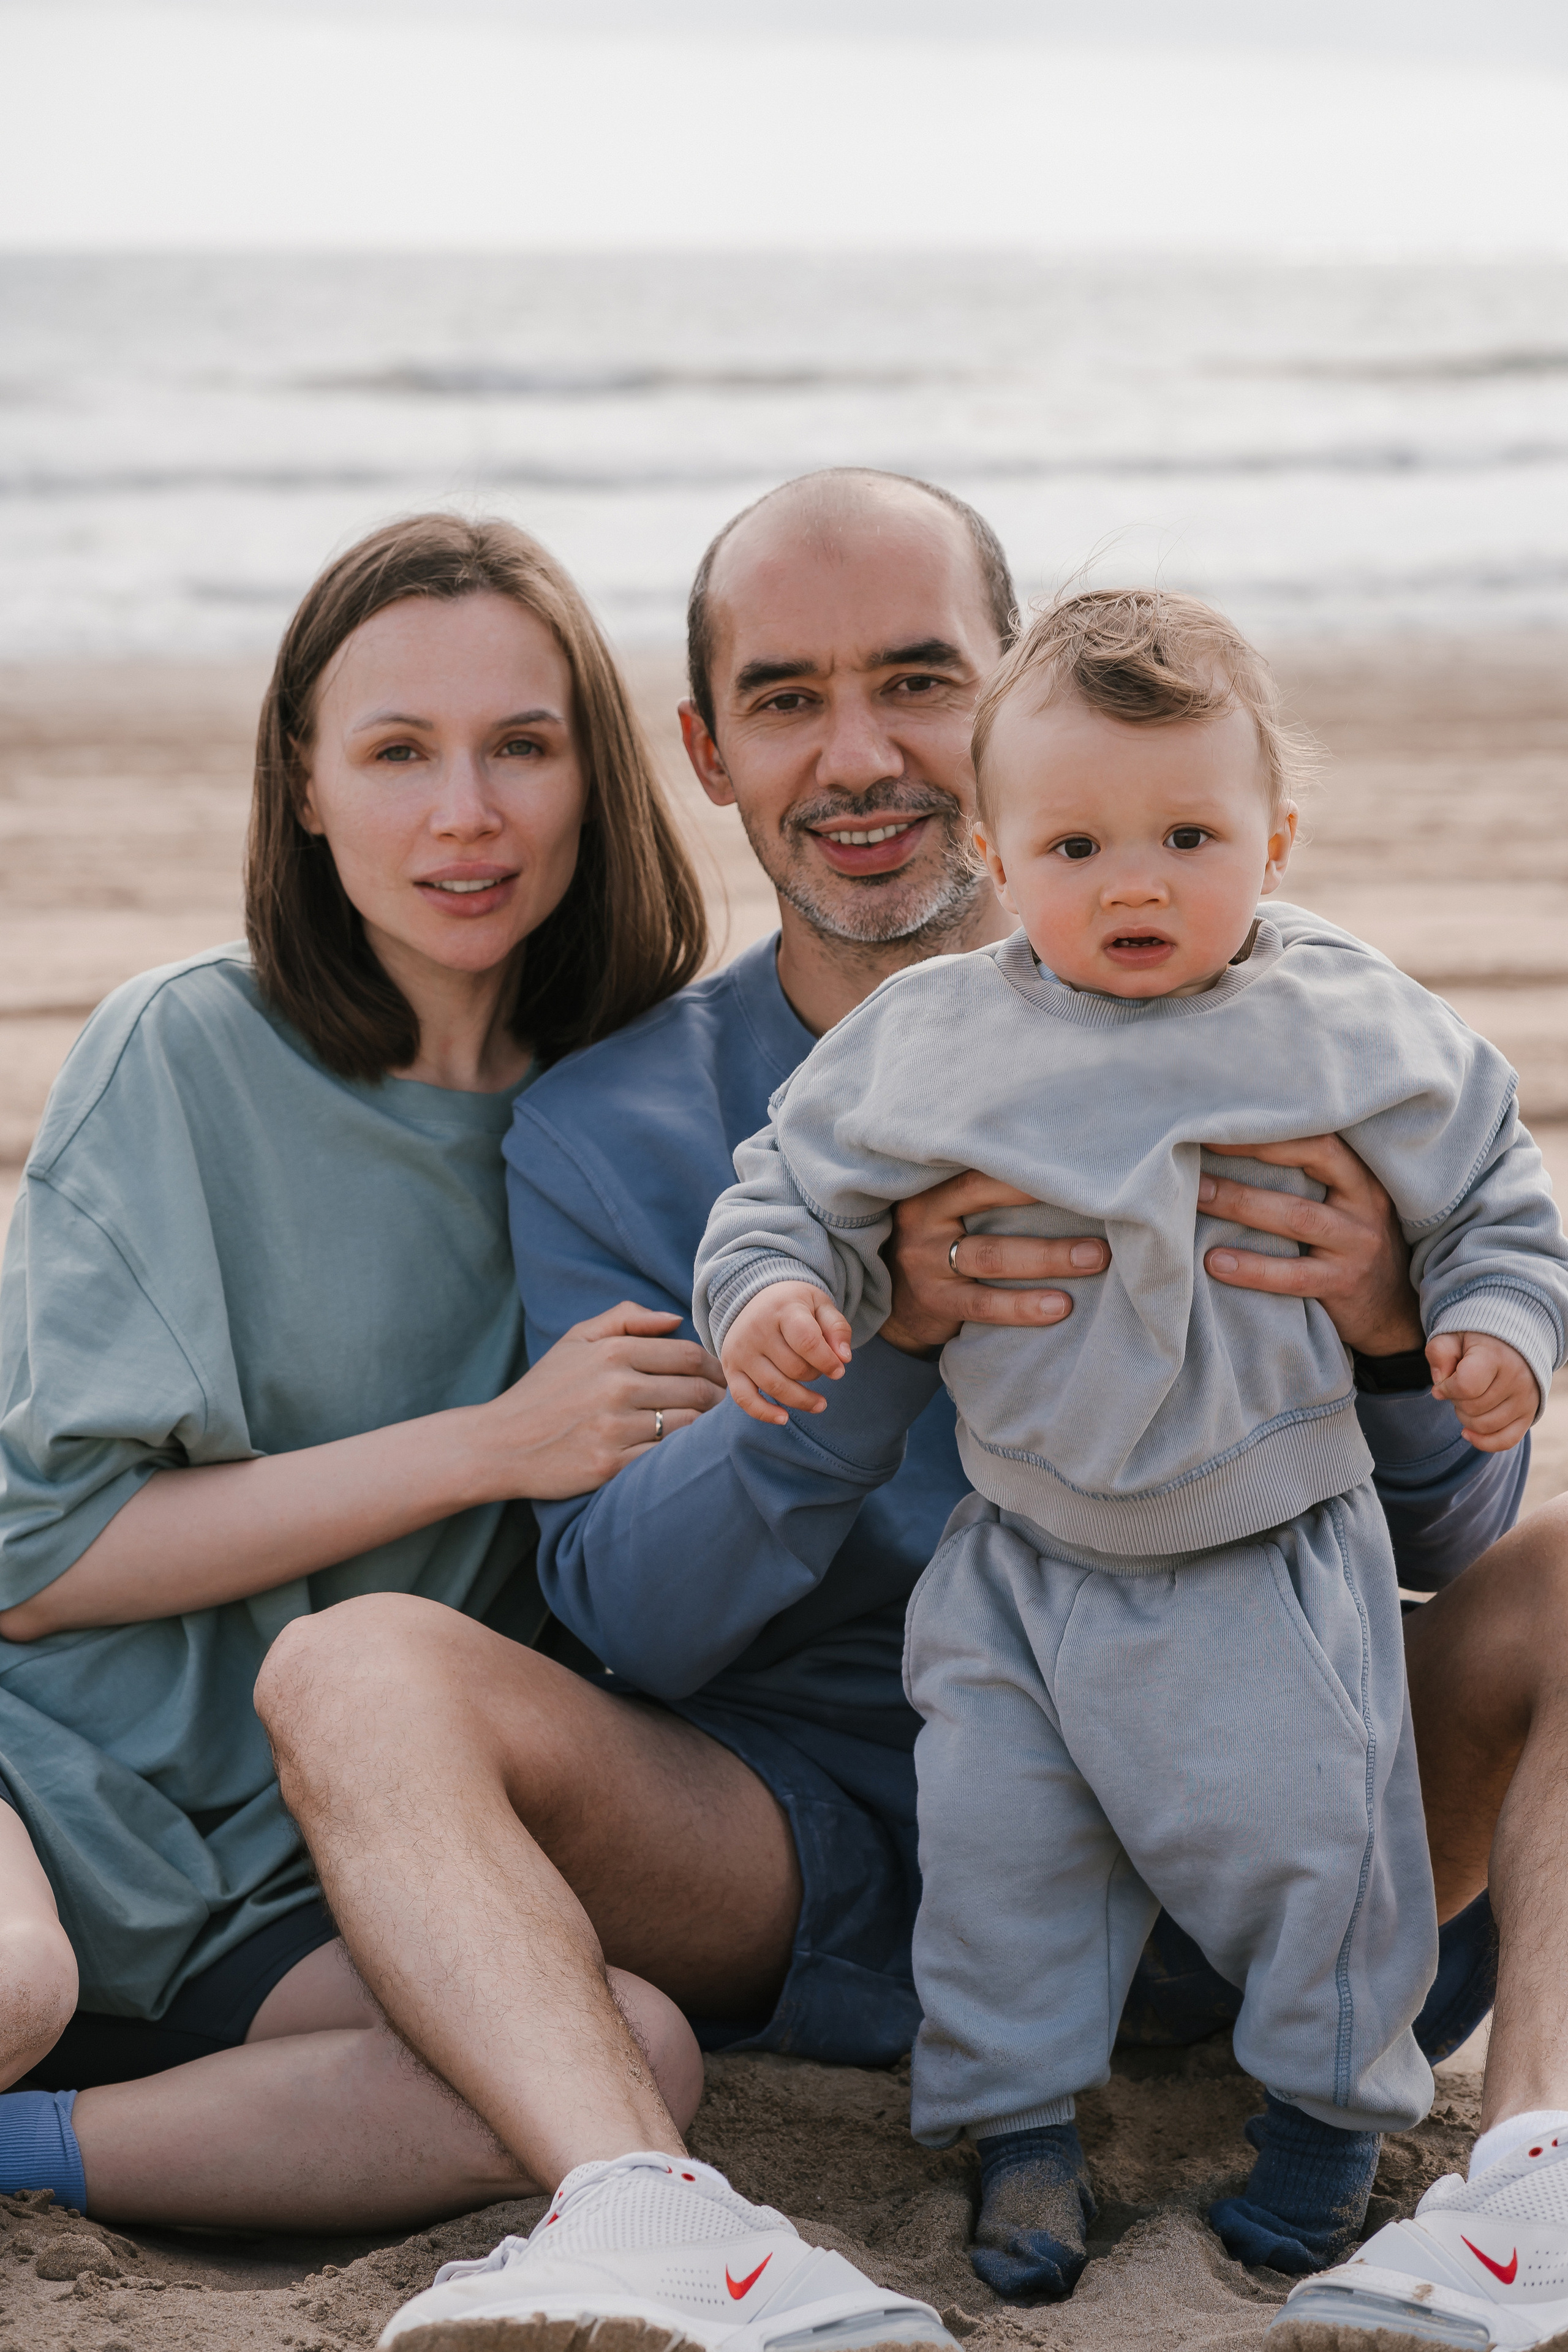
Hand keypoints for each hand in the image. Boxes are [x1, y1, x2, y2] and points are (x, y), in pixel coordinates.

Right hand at [478, 1302, 725, 1498]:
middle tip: (725, 1407)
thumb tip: (673, 1320)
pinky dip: (680, 1456)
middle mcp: (616, 1387)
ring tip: (710, 1430)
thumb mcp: (575, 1340)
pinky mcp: (610, 1465)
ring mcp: (614, 1428)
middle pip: (695, 1390)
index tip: (720, 1379)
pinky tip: (683, 1455)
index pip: (688, 1355)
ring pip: (688, 1425)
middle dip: (718, 1399)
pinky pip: (665, 1458)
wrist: (499, 1444)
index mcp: (612, 1352)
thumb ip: (624, 1318)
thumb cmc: (543, 1390)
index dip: (714, 1368)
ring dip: (705, 1429)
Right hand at [719, 1281, 853, 1426]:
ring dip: (801, 1400)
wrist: (753, 1297)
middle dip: (815, 1375)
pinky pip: (744, 1399)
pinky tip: (783, 1418)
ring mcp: (741, 1351)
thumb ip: (837, 1328)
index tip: (839, 1370)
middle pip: (794, 1368)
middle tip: (821, 1371)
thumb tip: (844, 1358)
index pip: (807, 1342)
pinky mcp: (731, 1369)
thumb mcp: (820, 1305)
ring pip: (775, 1387)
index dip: (827, 1361)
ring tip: (819, 1403)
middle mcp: (757, 1330)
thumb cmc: (793, 1305)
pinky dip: (764, 1413)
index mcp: (782, 1309)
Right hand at [878, 1170, 1109, 1355]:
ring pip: (993, 1258)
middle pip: (988, 1209)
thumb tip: (1061, 1171)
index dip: (1023, 1168)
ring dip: (1048, 1259)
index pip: (978, 1172)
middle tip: (1101, 1212)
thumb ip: (981, 1191)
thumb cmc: (940, 1242)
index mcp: (930, 1190)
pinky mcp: (936, 1303)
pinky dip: (1024, 1307)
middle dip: (1047, 1208)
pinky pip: (984, 1305)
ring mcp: (926, 1264)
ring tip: (1094, 1260)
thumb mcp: (945, 1210)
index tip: (1073, 1164)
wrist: (894, 1301)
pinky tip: (1060, 1307)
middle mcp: (923, 1222)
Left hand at [1199, 1134, 1422, 1355]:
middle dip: (1253, 1153)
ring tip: (1196, 1200)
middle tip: (1197, 1156)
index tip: (1222, 1121)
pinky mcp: (1344, 1285)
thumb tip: (1233, 1149)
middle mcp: (1365, 1203)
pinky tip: (1215, 1262)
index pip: (1320, 1137)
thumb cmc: (1349, 1245)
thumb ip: (1308, 1180)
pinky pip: (1293, 1275)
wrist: (1392, 1311)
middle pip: (1312, 1163)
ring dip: (1241, 1205)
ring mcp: (1357, 1245)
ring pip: (1297, 1217)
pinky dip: (1251, 1268)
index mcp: (1361, 1176)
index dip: (1271, 1128)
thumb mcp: (1344, 1205)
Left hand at [1426, 1331, 1537, 1451]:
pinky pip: (1505, 1441)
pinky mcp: (1529, 1415)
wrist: (1510, 1345)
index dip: (1446, 1388)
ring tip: (1467, 1399)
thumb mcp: (1452, 1337)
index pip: (1465, 1386)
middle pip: (1472, 1408)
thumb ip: (1439, 1354)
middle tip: (1458, 1387)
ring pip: (1484, 1427)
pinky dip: (1483, 1442)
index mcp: (1496, 1356)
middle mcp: (1517, 1379)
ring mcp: (1526, 1400)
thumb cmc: (1475, 1343)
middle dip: (1455, 1401)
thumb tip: (1439, 1390)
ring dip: (1466, 1418)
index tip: (1444, 1382)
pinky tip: (1467, 1433)